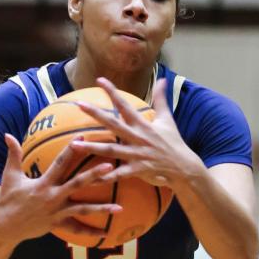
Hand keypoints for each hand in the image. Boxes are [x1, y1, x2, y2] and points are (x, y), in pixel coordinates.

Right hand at [0, 133, 121, 243]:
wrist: (4, 227)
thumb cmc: (7, 200)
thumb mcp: (9, 176)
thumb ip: (13, 155)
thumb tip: (7, 135)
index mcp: (43, 183)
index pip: (60, 163)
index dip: (71, 150)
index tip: (83, 138)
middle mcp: (52, 197)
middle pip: (77, 184)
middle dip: (94, 175)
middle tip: (110, 166)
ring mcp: (56, 212)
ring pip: (82, 209)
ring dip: (101, 208)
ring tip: (119, 207)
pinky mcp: (57, 225)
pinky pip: (76, 229)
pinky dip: (90, 231)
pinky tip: (105, 232)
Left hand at [74, 76, 199, 186]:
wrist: (184, 167)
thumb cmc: (173, 143)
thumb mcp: (168, 119)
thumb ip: (161, 99)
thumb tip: (163, 79)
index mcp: (143, 124)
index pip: (125, 104)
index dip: (112, 91)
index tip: (99, 80)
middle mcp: (138, 137)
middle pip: (113, 123)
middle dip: (96, 114)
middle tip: (79, 105)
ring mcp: (137, 154)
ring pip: (111, 150)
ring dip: (92, 147)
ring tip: (74, 144)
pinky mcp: (138, 170)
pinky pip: (119, 174)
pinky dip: (106, 176)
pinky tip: (91, 179)